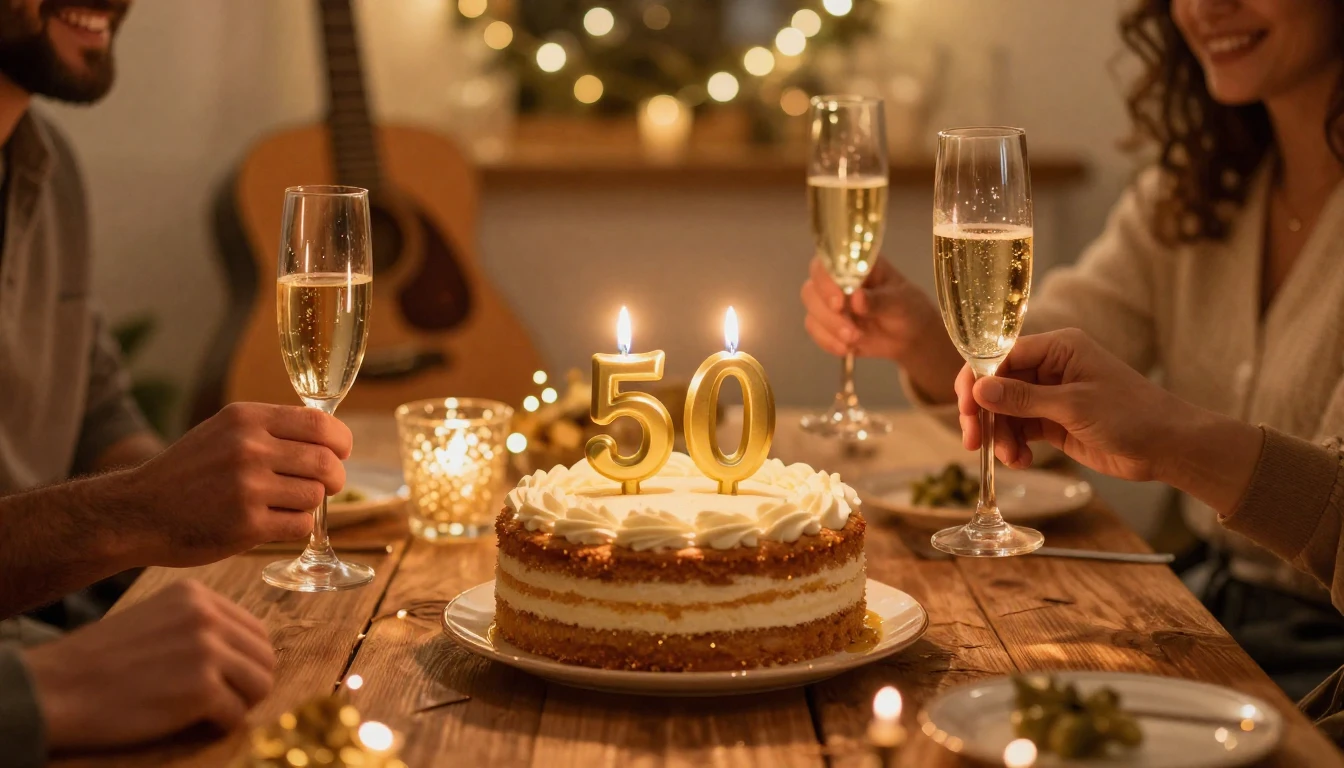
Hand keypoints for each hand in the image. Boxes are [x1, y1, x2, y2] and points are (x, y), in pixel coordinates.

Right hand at [24, 581, 274, 751]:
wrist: (57, 687)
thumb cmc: (100, 660)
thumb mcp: (156, 619)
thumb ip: (198, 625)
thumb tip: (242, 650)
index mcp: (197, 596)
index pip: (255, 630)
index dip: (245, 660)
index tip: (226, 677)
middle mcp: (207, 616)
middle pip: (264, 657)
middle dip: (248, 683)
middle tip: (222, 700)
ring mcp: (207, 651)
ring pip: (260, 685)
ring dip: (239, 704)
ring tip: (209, 711)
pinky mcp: (202, 689)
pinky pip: (236, 715)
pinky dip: (219, 725)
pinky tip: (193, 723)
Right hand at [118, 402, 352, 566]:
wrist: (137, 512)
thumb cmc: (188, 472)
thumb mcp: (224, 432)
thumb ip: (271, 430)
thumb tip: (330, 436)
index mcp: (246, 419)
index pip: (320, 425)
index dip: (341, 441)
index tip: (342, 452)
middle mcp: (248, 448)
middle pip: (326, 463)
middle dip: (334, 477)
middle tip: (326, 485)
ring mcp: (248, 487)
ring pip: (315, 496)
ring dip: (308, 504)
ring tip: (284, 504)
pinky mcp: (247, 524)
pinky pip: (300, 525)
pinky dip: (295, 527)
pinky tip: (273, 522)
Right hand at [800, 256, 961, 400]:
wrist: (908, 336)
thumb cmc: (907, 308)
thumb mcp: (900, 303)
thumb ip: (879, 300)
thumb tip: (857, 298)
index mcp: (855, 264)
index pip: (828, 263)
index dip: (827, 281)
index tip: (839, 302)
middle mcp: (836, 279)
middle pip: (812, 288)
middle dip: (826, 311)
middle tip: (849, 329)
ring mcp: (828, 301)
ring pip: (811, 310)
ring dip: (830, 328)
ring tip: (856, 339)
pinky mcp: (825, 323)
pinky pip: (815, 330)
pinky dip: (828, 341)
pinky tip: (848, 348)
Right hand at [954, 328, 1194, 481]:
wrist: (1168, 447)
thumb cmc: (1131, 415)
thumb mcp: (1073, 406)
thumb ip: (1023, 398)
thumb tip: (979, 390)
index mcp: (1058, 348)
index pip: (1001, 356)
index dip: (977, 381)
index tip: (965, 410)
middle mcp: (1050, 368)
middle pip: (997, 385)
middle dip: (984, 414)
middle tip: (974, 442)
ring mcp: (1051, 396)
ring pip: (1006, 411)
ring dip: (1000, 436)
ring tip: (1011, 459)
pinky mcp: (1054, 422)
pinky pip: (1020, 430)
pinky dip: (1014, 446)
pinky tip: (1020, 461)